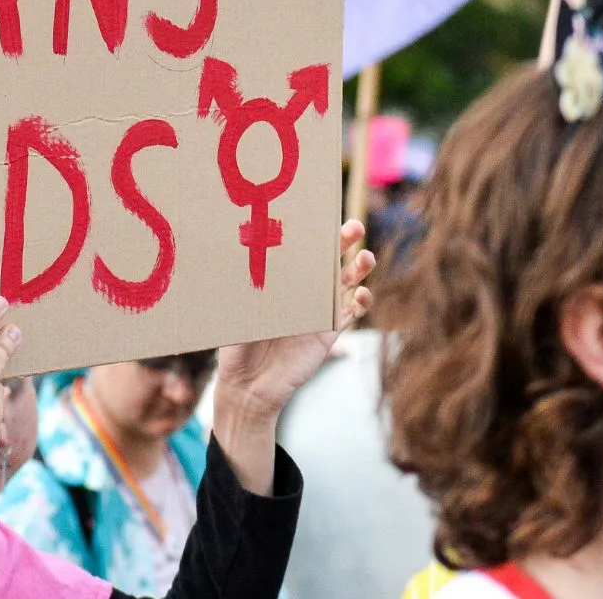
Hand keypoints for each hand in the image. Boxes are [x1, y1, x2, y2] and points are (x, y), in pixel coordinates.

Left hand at [214, 220, 375, 423]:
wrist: (249, 388)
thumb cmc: (236, 348)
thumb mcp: (237, 314)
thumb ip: (245, 293)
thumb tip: (239, 264)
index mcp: (279, 281)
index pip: (300, 250)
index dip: (313, 232)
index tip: (322, 215)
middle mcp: (302, 292)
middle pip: (329, 260)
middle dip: (344, 241)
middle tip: (354, 228)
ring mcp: (318, 311)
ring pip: (346, 282)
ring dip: (360, 268)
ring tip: (366, 258)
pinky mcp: (329, 333)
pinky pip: (351, 313)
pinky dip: (362, 302)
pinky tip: (361, 295)